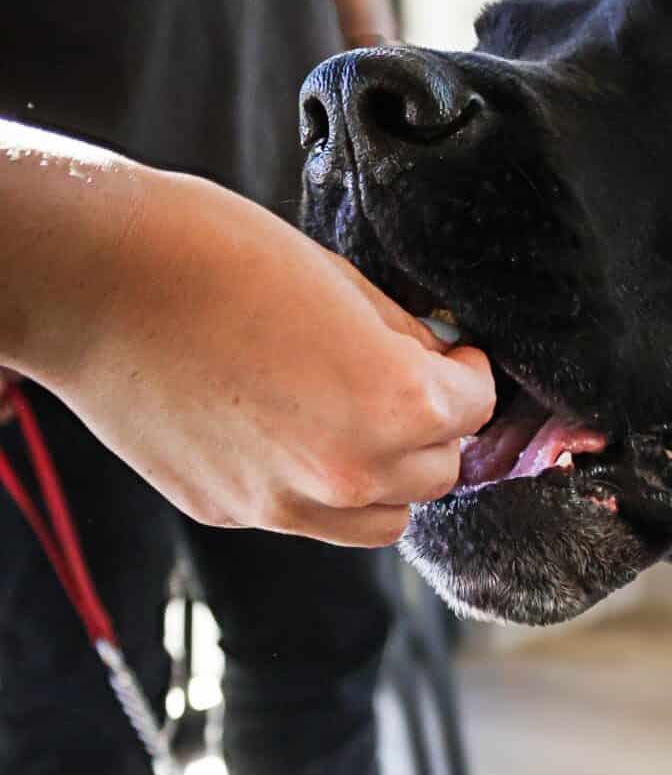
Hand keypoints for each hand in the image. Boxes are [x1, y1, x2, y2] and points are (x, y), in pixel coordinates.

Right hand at [6, 150, 493, 543]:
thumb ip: (402, 337)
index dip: (470, 374)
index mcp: (394, 406)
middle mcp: (349, 472)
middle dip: (435, 428)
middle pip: (438, 473)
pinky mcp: (231, 512)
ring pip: (383, 519)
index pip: (474, 409)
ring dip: (388, 476)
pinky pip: (306, 515)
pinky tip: (282, 427)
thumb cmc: (213, 255)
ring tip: (357, 421)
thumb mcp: (340, 279)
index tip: (456, 357)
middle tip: (412, 384)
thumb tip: (438, 360)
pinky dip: (315, 484)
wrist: (95, 281)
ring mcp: (285, 503)